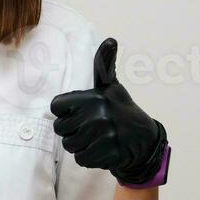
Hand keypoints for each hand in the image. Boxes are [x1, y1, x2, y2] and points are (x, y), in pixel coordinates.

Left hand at [50, 37, 167, 185]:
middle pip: (60, 129)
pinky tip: (102, 150)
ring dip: (80, 146)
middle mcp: (99, 114)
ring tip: (97, 139)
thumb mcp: (111, 86)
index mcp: (94, 96)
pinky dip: (89, 158)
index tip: (81, 112)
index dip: (65, 112)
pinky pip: (81, 159)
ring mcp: (104, 134)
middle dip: (72, 132)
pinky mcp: (109, 153)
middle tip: (91, 128)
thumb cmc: (120, 110)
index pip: (56, 107)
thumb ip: (104, 64)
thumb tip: (110, 40)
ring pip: (69, 145)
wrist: (143, 140)